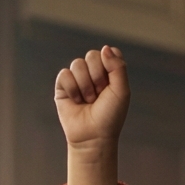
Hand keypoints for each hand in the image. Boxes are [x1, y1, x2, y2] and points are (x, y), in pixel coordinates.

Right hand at [54, 45, 129, 184]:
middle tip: (100, 95)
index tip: (111, 84)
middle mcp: (94, 72)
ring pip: (78, 64)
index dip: (110, 66)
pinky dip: (73, 89)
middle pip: (93, 55)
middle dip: (98, 77)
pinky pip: (65, 74)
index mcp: (110, 72)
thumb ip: (118, 67)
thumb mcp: (121, 91)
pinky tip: (77, 102)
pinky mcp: (63, 85)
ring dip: (86, 86)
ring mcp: (78, 78)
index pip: (109, 52)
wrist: (93, 136)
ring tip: (89, 101)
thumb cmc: (110, 116)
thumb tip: (105, 48)